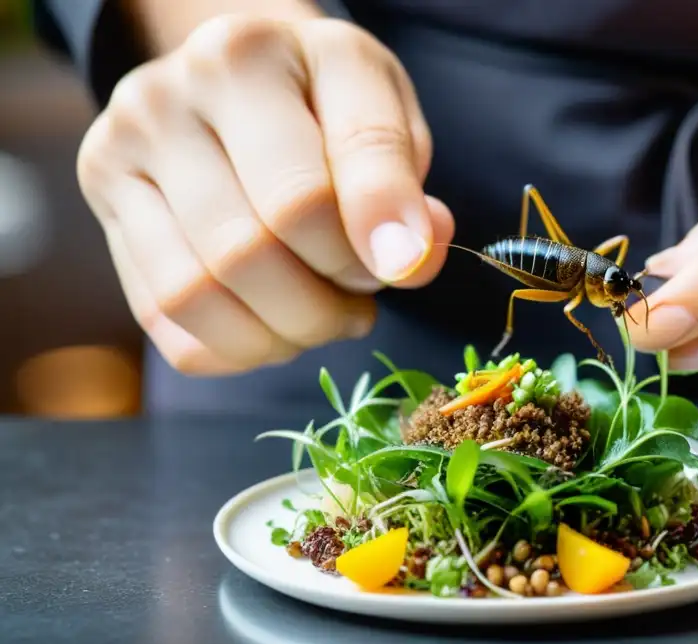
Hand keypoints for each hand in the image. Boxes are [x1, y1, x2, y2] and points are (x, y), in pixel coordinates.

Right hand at [77, 13, 453, 374]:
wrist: (242, 79)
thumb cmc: (321, 98)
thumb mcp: (380, 108)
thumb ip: (399, 181)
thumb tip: (409, 258)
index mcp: (246, 59)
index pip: (303, 199)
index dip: (364, 254)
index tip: (405, 267)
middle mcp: (163, 100)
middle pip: (246, 254)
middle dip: (323, 303)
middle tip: (361, 295)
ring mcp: (119, 156)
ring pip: (196, 295)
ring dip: (279, 335)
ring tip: (324, 316)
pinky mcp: (106, 210)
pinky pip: (165, 321)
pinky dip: (234, 348)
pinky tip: (275, 325)